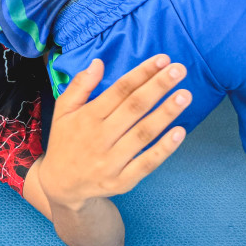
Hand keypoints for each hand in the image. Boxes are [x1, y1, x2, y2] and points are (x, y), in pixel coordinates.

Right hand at [39, 55, 190, 210]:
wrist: (61, 185)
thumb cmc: (66, 141)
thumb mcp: (63, 110)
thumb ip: (80, 85)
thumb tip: (98, 62)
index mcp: (87, 117)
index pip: (119, 90)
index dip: (142, 73)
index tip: (163, 60)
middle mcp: (99, 137)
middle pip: (134, 108)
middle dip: (158, 86)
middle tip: (180, 70)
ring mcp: (111, 161)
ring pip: (143, 133)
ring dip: (165, 113)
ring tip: (185, 95)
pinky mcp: (122, 181)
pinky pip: (146, 164)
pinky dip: (163, 149)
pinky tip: (180, 132)